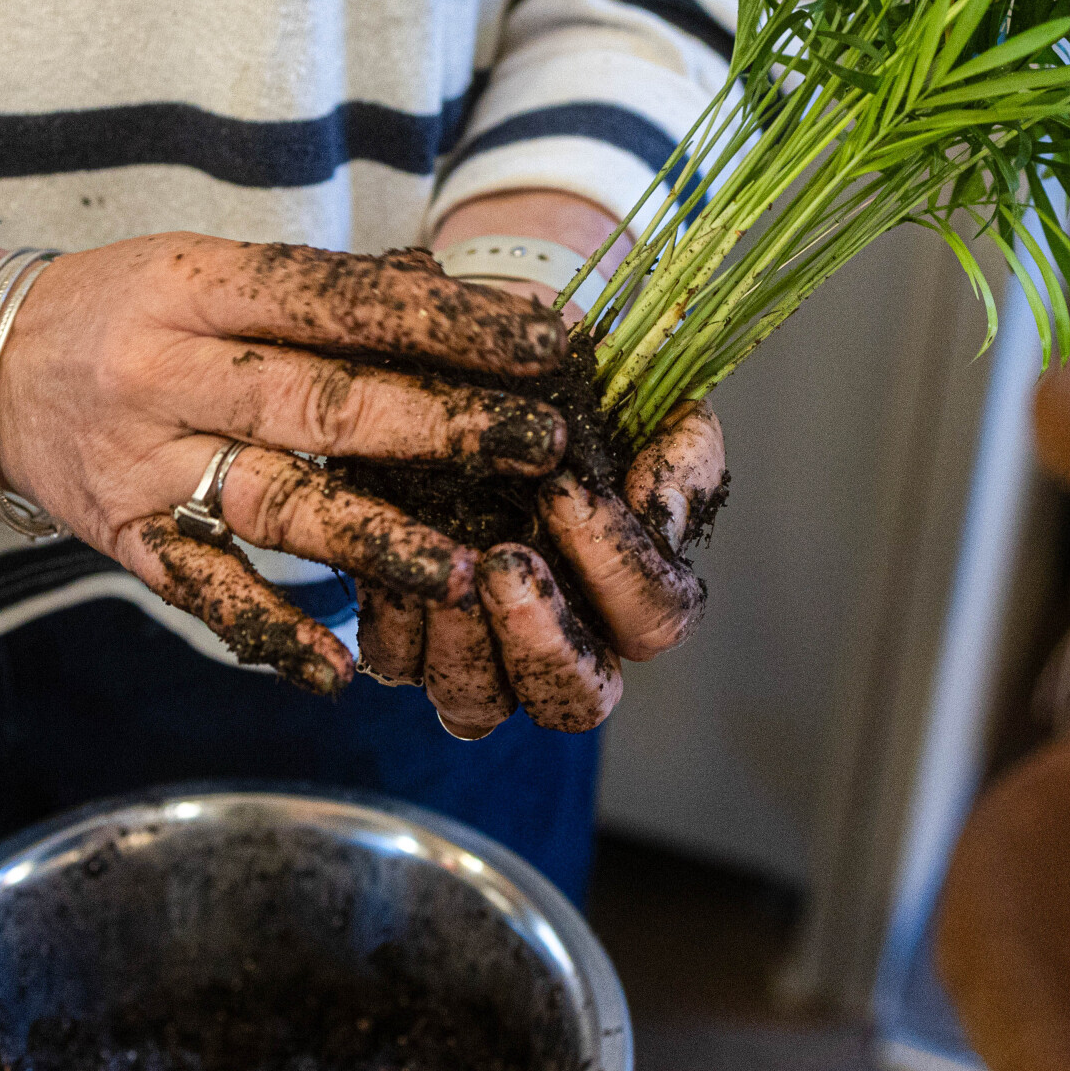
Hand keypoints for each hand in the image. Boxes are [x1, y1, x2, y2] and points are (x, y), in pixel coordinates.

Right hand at [0, 236, 572, 693]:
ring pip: (272, 502)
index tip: (539, 343)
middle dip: (438, 426)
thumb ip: (326, 294)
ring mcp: (144, 462)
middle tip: (537, 445)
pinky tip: (339, 668)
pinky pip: (204, 590)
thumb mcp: (208, 267)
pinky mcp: (127, 536)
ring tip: (462, 566)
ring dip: (374, 538)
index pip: (336, 301)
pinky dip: (271, 631)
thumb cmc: (127, 306)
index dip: (443, 322)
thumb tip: (466, 302)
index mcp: (198, 287)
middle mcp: (167, 373)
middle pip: (316, 403)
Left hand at [354, 401, 722, 735]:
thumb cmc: (573, 389)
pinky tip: (391, 561)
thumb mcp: (645, 399)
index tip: (564, 491)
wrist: (477, 366)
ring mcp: (482, 649)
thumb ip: (678, 455)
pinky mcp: (407, 633)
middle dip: (543, 641)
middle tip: (507, 562)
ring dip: (463, 644)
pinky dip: (394, 621)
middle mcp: (563, 637)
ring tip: (448, 569)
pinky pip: (397, 663)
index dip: (618, 567)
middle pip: (574, 702)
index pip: (652, 618)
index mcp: (634, 593)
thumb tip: (658, 516)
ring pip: (478, 704)